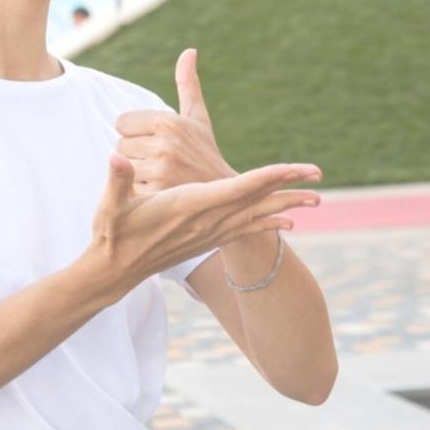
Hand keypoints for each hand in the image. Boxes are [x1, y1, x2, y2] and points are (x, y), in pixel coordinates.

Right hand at [85, 153, 321, 301]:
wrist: (114, 272)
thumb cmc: (111, 233)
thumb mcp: (110, 204)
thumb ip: (117, 179)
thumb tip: (115, 157)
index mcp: (190, 205)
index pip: (236, 188)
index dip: (265, 176)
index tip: (292, 168)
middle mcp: (206, 221)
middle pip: (256, 199)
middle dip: (288, 186)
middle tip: (319, 173)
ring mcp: (209, 233)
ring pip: (256, 215)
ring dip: (286, 204)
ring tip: (316, 197)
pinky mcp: (207, 240)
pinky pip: (245, 229)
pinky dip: (268, 224)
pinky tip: (288, 223)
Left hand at [112, 48, 235, 194]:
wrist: (225, 194)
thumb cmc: (206, 153)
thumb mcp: (199, 118)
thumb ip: (188, 84)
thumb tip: (189, 50)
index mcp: (169, 121)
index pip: (122, 122)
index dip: (135, 132)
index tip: (155, 141)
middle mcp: (164, 143)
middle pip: (120, 144)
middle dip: (136, 153)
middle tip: (160, 161)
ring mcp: (160, 169)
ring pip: (123, 165)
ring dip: (136, 172)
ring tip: (160, 175)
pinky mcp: (155, 193)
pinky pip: (128, 186)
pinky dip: (139, 190)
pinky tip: (159, 190)